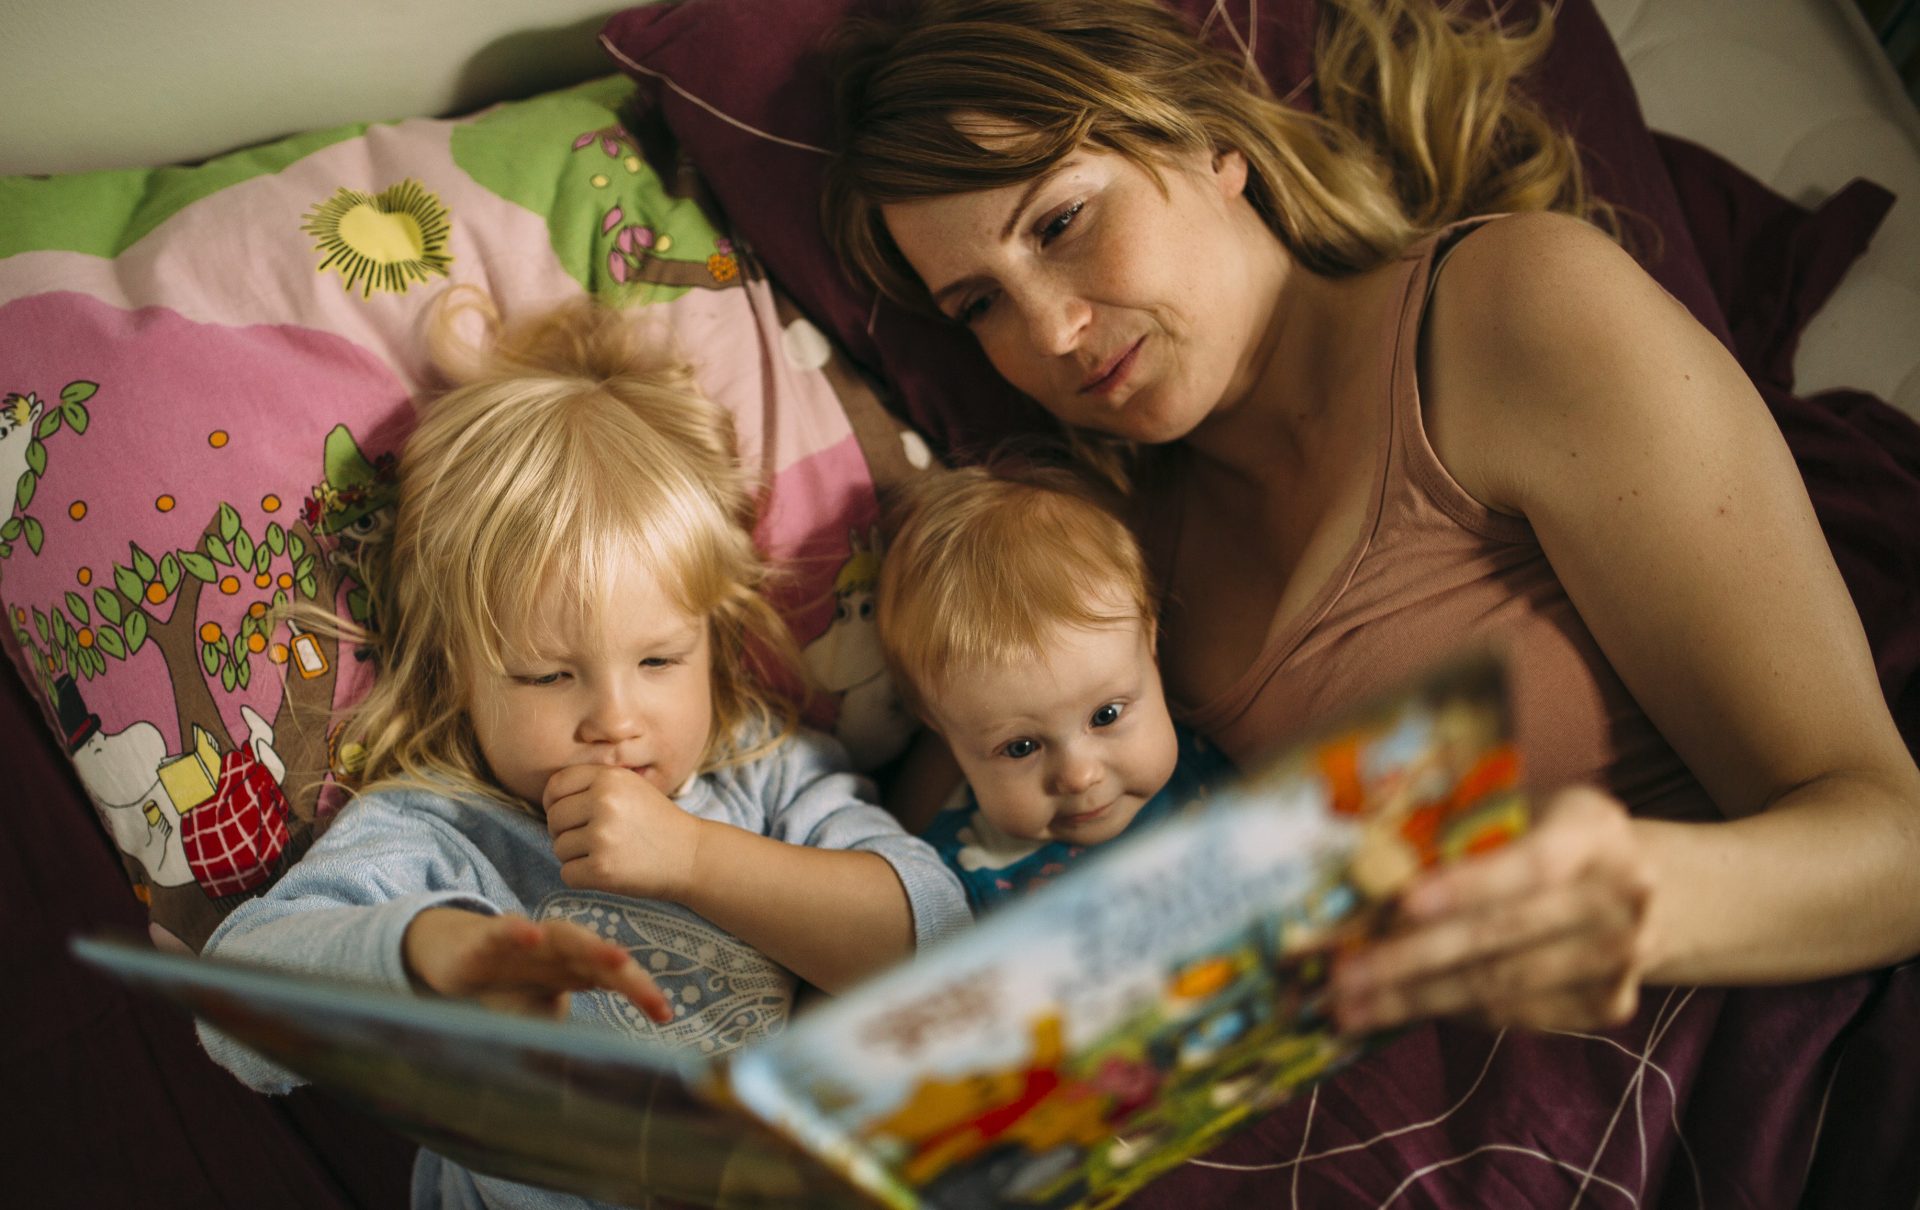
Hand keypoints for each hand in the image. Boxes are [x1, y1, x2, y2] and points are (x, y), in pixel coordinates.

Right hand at [402, 908, 672, 1022]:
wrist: (455, 957)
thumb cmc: (509, 987)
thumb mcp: (539, 1021)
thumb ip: (566, 1041)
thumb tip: (593, 1083)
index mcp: (577, 967)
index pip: (616, 978)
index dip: (642, 993)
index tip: (665, 1015)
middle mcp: (559, 949)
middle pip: (599, 958)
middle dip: (628, 975)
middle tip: (652, 995)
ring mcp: (528, 940)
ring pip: (563, 937)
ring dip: (590, 945)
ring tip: (616, 958)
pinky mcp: (489, 936)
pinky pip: (506, 929)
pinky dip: (518, 931)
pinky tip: (531, 934)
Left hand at [543, 765, 703, 901]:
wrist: (691, 856)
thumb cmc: (657, 822)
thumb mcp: (631, 787)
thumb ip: (594, 784)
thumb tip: (549, 798)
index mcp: (609, 777)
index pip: (556, 786)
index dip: (554, 803)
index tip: (568, 815)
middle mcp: (603, 802)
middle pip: (554, 818)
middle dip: (565, 832)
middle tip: (591, 839)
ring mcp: (602, 836)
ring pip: (559, 847)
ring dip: (575, 856)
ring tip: (605, 853)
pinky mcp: (601, 869)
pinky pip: (567, 873)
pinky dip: (582, 877)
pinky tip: (606, 871)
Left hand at [1330, 786, 1656, 1032]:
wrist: (1641, 884)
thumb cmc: (1547, 832)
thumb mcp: (1519, 805)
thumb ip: (1459, 822)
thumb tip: (1360, 852)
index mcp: (1595, 831)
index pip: (1531, 864)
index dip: (1468, 886)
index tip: (1400, 904)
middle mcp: (1621, 897)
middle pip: (1505, 936)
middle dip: (1412, 960)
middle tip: (1343, 977)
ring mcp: (1621, 958)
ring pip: (1501, 987)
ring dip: (1417, 1000)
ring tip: (1349, 1008)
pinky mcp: (1608, 1005)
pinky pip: (1514, 1016)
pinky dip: (1451, 1012)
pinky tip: (1399, 1009)